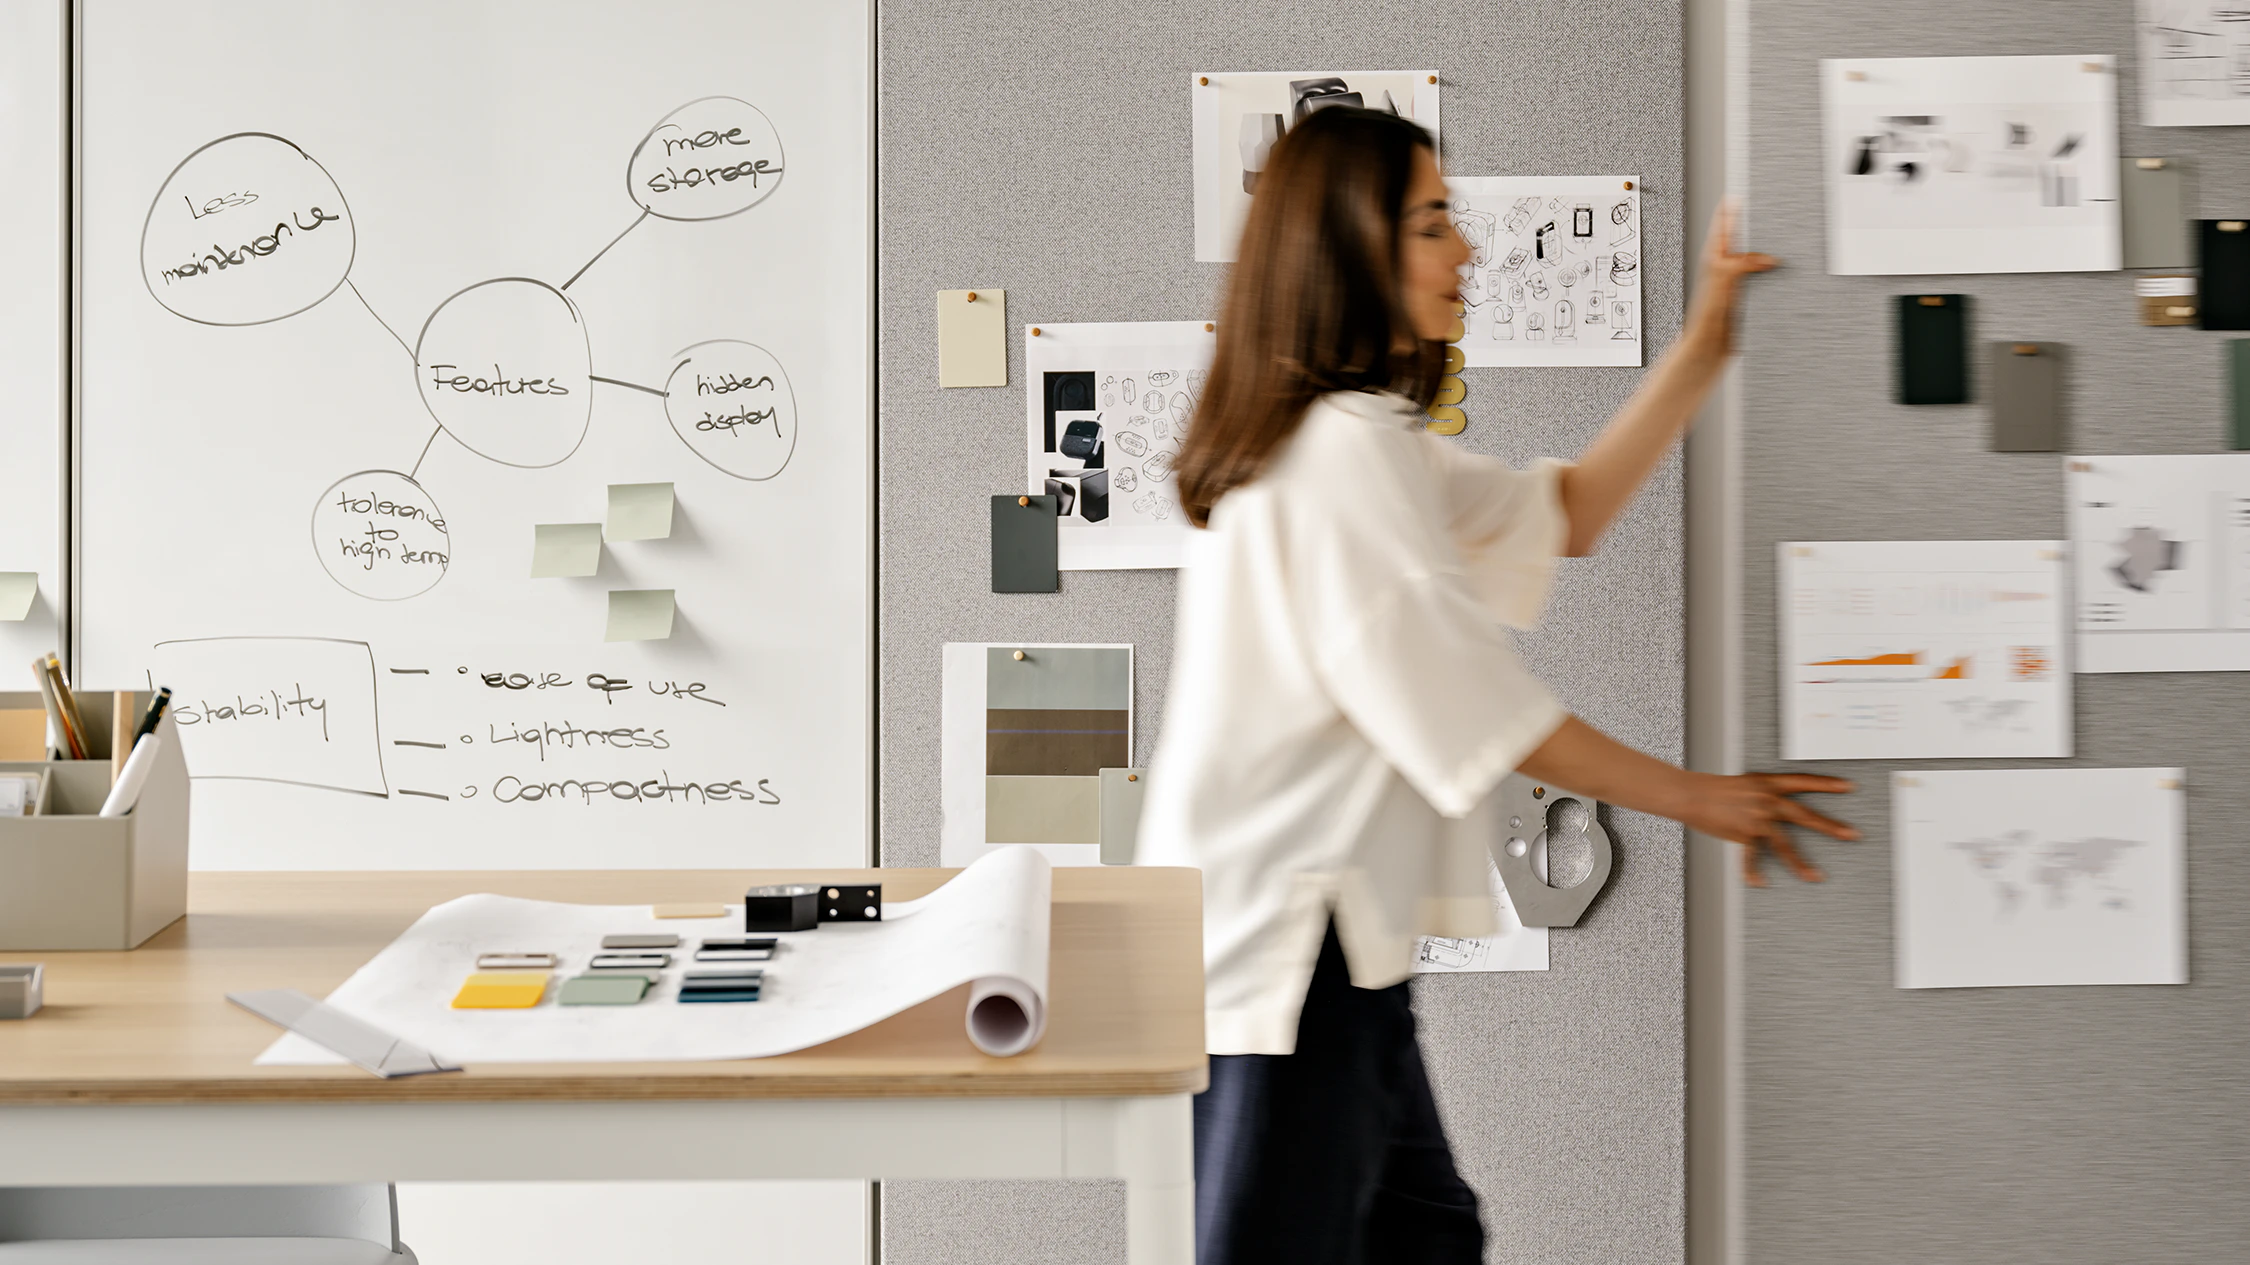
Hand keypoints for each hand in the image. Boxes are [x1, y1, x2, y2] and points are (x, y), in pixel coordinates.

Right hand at [1676, 772, 1855, 886]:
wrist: (1690, 793)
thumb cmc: (1713, 789)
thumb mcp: (1744, 784)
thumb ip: (1763, 793)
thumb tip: (1778, 804)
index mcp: (1767, 783)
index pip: (1803, 781)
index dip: (1827, 784)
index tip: (1848, 786)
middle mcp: (1766, 799)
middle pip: (1804, 814)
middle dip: (1830, 826)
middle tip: (1851, 834)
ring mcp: (1756, 818)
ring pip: (1784, 843)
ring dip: (1800, 862)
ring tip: (1815, 876)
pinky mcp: (1742, 833)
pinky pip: (1752, 857)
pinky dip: (1754, 871)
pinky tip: (1760, 882)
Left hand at [1683, 198, 1776, 357]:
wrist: (1710, 348)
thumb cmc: (1706, 316)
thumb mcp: (1723, 279)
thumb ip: (1742, 263)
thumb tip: (1767, 258)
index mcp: (1715, 259)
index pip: (1723, 227)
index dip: (1730, 210)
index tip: (1738, 195)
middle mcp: (1726, 270)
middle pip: (1743, 243)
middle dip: (1756, 230)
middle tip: (1767, 213)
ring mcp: (1737, 285)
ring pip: (1757, 264)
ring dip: (1770, 256)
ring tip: (1782, 243)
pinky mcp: (1748, 300)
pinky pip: (1765, 283)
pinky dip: (1776, 279)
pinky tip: (1786, 276)